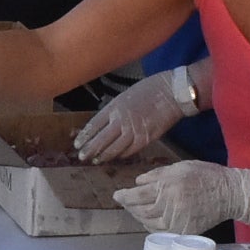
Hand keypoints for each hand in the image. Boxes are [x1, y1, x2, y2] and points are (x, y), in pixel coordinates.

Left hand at [75, 68, 192, 161]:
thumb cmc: (150, 89)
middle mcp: (121, 120)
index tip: (77, 143)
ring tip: (96, 160)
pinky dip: (121, 155)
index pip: (93, 125)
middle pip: (100, 139)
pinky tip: (116, 157)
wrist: (171, 92)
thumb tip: (104, 123)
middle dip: (89, 149)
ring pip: (114, 149)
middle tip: (81, 157)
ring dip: (103, 156)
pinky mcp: (146, 139)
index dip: (84, 136)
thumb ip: (114, 110)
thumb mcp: (125, 95)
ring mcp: (133, 131)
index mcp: (114, 107)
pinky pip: (129, 151)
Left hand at [112, 160, 249, 234]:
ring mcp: (177, 220)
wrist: (230, 193)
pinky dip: (152, 226)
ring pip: (149, 223)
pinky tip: (149, 220)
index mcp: (168, 186)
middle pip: (140, 210)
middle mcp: (170, 205)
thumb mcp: (180, 167)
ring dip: (139, 217)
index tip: (117, 196)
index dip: (124, 196)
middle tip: (125, 203)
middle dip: (129, 207)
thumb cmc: (206, 175)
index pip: (137, 195)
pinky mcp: (184, 231)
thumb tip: (138, 183)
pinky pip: (162, 232)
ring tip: (136, 211)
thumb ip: (157, 174)